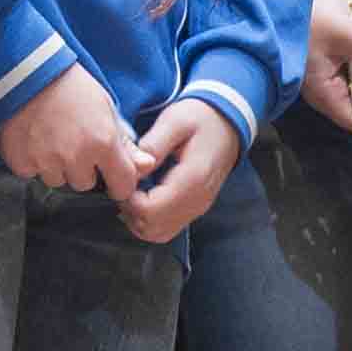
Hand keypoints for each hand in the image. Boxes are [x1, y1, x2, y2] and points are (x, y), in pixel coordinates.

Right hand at [0, 64, 141, 202]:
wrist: (28, 70)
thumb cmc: (71, 86)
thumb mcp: (106, 108)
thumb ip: (125, 143)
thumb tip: (146, 165)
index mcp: (103, 143)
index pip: (122, 186)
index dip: (119, 183)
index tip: (113, 178)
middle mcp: (76, 157)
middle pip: (85, 184)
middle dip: (82, 169)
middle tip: (72, 142)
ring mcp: (46, 161)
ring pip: (57, 180)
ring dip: (56, 167)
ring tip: (51, 138)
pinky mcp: (21, 161)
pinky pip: (32, 173)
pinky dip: (32, 161)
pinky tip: (33, 139)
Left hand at [120, 94, 245, 240]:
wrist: (228, 122)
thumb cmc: (200, 118)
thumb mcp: (174, 121)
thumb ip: (152, 146)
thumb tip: (134, 170)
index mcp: (192, 179)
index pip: (149, 210)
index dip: (127, 198)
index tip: (123, 177)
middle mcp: (197, 200)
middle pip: (151, 227)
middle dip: (129, 210)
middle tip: (124, 185)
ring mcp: (198, 208)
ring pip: (157, 233)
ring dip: (137, 218)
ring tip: (132, 192)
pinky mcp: (195, 209)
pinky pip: (167, 228)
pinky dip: (149, 220)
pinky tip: (143, 198)